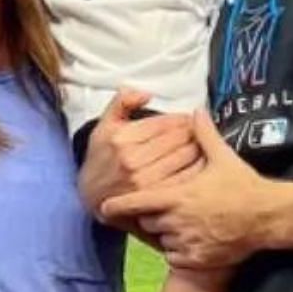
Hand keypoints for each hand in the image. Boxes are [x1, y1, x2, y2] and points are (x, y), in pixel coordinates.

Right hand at [77, 89, 203, 224]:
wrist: (90, 196)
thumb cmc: (100, 159)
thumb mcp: (103, 126)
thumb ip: (122, 102)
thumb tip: (145, 93)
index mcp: (121, 138)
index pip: (164, 123)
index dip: (182, 119)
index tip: (189, 119)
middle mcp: (131, 159)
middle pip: (178, 138)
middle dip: (192, 132)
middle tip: (199, 131)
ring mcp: (144, 180)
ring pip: (185, 156)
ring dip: (198, 148)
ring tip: (201, 145)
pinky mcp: (154, 197)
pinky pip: (185, 177)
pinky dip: (196, 168)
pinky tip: (199, 164)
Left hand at [100, 110, 276, 270]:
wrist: (268, 217)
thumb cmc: (243, 186)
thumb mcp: (223, 157)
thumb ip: (204, 135)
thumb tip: (196, 111)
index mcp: (177, 196)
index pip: (137, 202)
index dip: (119, 205)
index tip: (104, 207)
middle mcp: (177, 221)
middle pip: (147, 221)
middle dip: (152, 215)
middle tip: (169, 208)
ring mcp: (186, 242)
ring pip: (161, 239)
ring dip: (166, 232)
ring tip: (184, 223)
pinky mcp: (196, 259)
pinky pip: (174, 256)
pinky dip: (177, 250)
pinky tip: (191, 239)